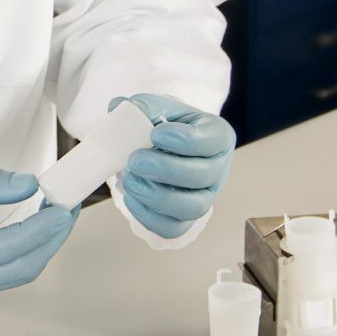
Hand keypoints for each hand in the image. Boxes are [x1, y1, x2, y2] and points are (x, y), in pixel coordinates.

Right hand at [0, 163, 74, 295]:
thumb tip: (30, 186)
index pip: (8, 248)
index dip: (41, 228)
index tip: (61, 206)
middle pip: (21, 269)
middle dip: (50, 240)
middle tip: (68, 208)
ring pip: (17, 272)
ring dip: (43, 245)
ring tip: (58, 214)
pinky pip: (7, 269)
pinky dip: (28, 248)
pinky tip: (38, 226)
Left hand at [112, 94, 233, 241]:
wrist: (159, 146)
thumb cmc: (165, 125)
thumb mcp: (157, 108)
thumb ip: (141, 107)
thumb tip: (120, 108)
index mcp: (217, 135)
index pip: (214, 140)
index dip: (186, 140)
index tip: (157, 134)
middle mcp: (217, 168)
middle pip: (202, 176)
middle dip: (165, 170)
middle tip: (135, 159)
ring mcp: (204, 196)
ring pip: (192, 208)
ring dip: (157, 196)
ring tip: (130, 180)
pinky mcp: (186, 218)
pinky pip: (173, 228)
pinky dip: (149, 216)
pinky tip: (132, 197)